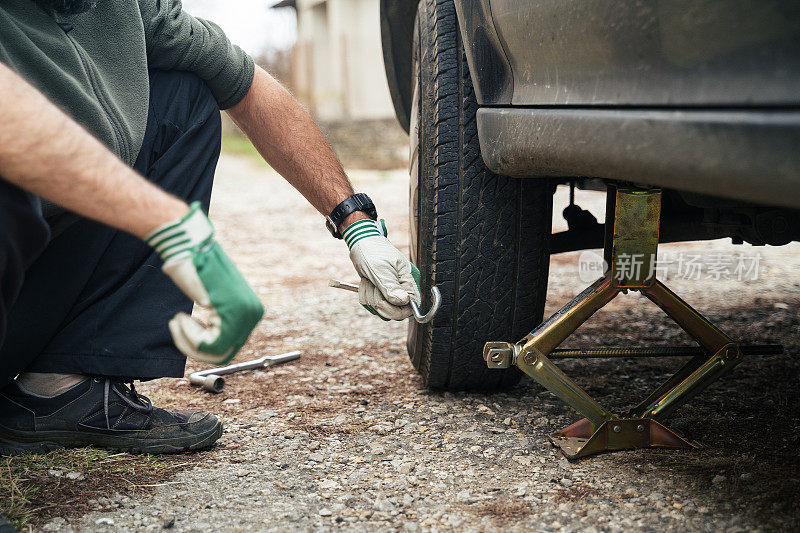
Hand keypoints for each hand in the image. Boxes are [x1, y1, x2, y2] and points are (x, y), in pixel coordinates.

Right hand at [146, 202, 263, 364]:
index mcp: (251, 311)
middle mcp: (253, 314)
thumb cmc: (194, 269)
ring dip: (189, 342)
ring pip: (215, 353)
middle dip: (194, 348)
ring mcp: (246, 314)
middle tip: (176, 328)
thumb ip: (218, 322)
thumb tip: (214, 352)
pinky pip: (210, 345)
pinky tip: (179, 319)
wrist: (189, 246)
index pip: (227, 348)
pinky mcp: (233, 312)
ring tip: (177, 321)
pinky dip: (189, 337)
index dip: (199, 346)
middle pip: (223, 354)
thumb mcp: (211, 300)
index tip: (181, 325)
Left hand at [344, 219, 420, 319]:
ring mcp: (392, 291)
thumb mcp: (380, 269)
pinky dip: (366, 296)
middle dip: (379, 302)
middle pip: (396, 311)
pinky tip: (366, 283)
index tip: (381, 302)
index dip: (396, 310)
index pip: (412, 306)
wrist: (361, 243)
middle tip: (372, 286)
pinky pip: (374, 305)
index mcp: (408, 279)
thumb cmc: (372, 252)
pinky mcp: (382, 292)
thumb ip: (391, 287)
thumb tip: (404, 302)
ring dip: (371, 297)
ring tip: (368, 281)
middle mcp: (403, 287)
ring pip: (383, 309)